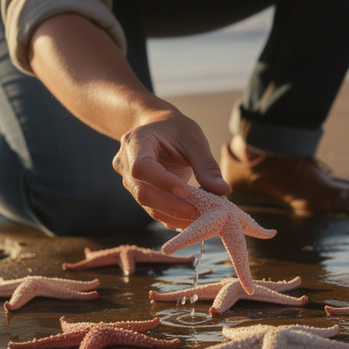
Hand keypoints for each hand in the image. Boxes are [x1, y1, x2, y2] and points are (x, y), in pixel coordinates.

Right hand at [113, 110, 229, 229]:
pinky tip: (189, 221)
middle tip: (197, 214)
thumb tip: (223, 190)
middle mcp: (125, 163)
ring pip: (147, 205)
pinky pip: (153, 208)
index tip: (185, 192)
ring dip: (173, 216)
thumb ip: (206, 165)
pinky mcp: (138, 192)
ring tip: (198, 220)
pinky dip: (171, 217)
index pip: (142, 167)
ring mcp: (129, 180)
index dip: (162, 182)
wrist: (156, 127)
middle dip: (170, 207)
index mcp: (136, 142)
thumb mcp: (193, 139)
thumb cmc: (175, 129)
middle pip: (143, 192)